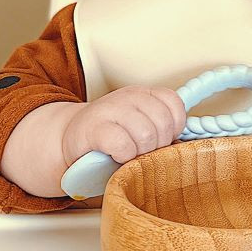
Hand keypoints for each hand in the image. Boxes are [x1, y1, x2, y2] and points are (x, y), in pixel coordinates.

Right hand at [61, 86, 186, 166]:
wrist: (70, 139)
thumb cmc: (110, 138)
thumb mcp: (138, 125)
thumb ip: (160, 130)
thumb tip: (181, 147)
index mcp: (143, 94)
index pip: (174, 103)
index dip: (175, 126)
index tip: (163, 139)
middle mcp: (128, 96)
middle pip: (163, 122)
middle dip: (158, 145)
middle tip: (143, 151)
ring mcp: (110, 109)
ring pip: (146, 133)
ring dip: (141, 152)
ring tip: (129, 155)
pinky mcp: (94, 128)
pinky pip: (123, 144)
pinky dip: (124, 156)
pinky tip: (117, 156)